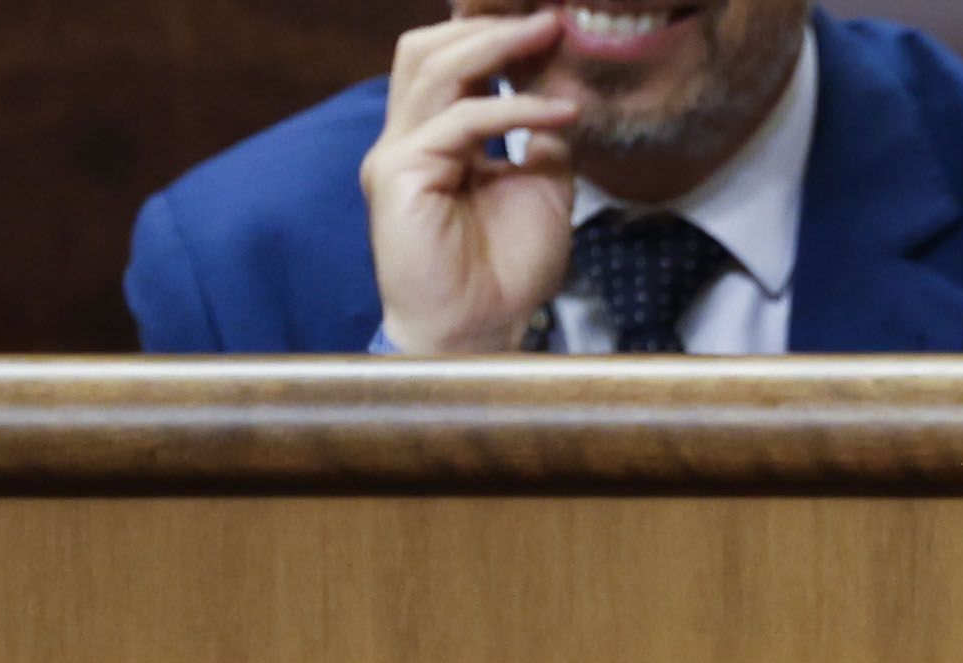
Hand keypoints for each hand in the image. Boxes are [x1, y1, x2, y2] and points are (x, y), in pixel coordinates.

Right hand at [361, 10, 582, 354]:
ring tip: (550, 34)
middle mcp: (408, 138)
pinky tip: (560, 111)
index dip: (493, 34)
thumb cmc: (505, 273)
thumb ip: (544, 137)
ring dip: (498, 45)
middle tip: (548, 17)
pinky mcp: (400, 172)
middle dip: (488, 24)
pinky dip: (515, 108)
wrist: (481, 332)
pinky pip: (461, 120)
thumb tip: (565, 88)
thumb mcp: (543, 189)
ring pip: (435, 66)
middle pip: (428, 48)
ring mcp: (397, 152)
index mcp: (435, 138)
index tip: (550, 23)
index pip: (450, 61)